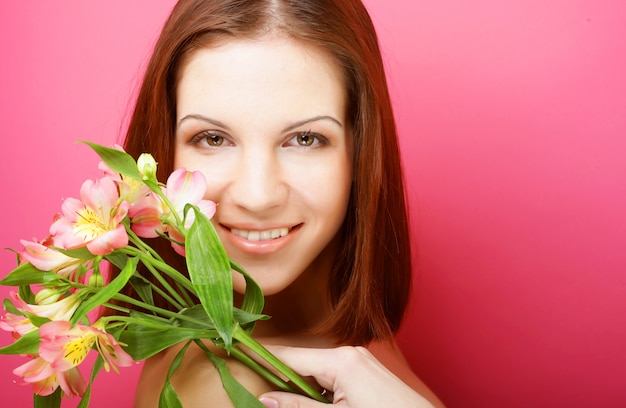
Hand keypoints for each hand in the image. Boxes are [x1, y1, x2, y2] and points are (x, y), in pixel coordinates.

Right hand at [258, 345, 434, 407]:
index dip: (262, 357)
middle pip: (302, 363)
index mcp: (341, 361)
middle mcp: (350, 353)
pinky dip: (320, 390)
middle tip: (262, 393)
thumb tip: (265, 399)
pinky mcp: (368, 371)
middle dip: (282, 379)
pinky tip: (318, 403)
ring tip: (287, 399)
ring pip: (318, 372)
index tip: (238, 351)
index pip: (289, 357)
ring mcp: (361, 360)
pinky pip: (334, 376)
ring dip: (302, 388)